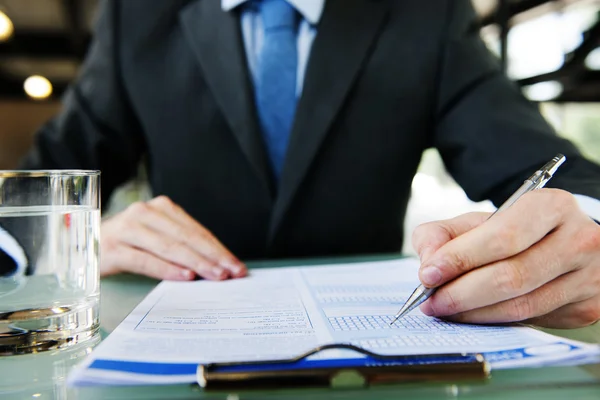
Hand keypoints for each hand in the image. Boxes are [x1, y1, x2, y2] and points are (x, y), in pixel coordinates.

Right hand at [101, 196, 246, 280]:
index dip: (219, 249)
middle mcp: (145, 213)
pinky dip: (167, 269)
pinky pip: (145, 259)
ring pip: (169, 246)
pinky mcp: (113, 248)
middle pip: (186, 237)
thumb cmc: (128, 244)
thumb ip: (181, 246)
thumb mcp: (156, 238)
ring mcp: (128, 228)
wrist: (81, 246)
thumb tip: (216, 266)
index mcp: (161, 208)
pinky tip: (185, 277)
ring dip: (196, 263)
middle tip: (233, 273)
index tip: (237, 266)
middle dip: (213, 257)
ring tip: (216, 275)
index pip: (197, 230)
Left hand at [411, 189, 599, 328]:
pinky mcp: (588, 308)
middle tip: (431, 301)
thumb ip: (443, 234)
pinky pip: (532, 321)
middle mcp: (579, 240)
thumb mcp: (478, 221)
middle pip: (511, 277)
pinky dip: (495, 321)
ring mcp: (589, 277)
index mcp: (551, 206)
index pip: (502, 237)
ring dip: (474, 313)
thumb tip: (428, 264)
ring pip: (521, 306)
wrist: (565, 243)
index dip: (461, 258)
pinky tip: (474, 315)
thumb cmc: (515, 231)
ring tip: (446, 310)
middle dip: (461, 293)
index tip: (428, 274)